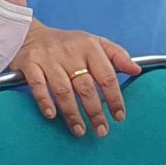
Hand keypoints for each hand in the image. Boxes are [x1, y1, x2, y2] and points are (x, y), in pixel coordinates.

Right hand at [14, 22, 137, 136]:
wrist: (29, 34)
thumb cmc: (68, 44)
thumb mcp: (95, 43)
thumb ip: (117, 55)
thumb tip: (136, 70)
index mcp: (90, 46)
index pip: (106, 75)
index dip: (114, 98)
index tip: (119, 116)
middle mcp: (70, 52)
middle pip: (86, 87)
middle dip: (95, 112)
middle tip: (101, 130)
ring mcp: (49, 58)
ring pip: (63, 90)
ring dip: (72, 113)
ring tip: (80, 130)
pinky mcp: (30, 64)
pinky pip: (38, 86)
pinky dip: (45, 101)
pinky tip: (52, 115)